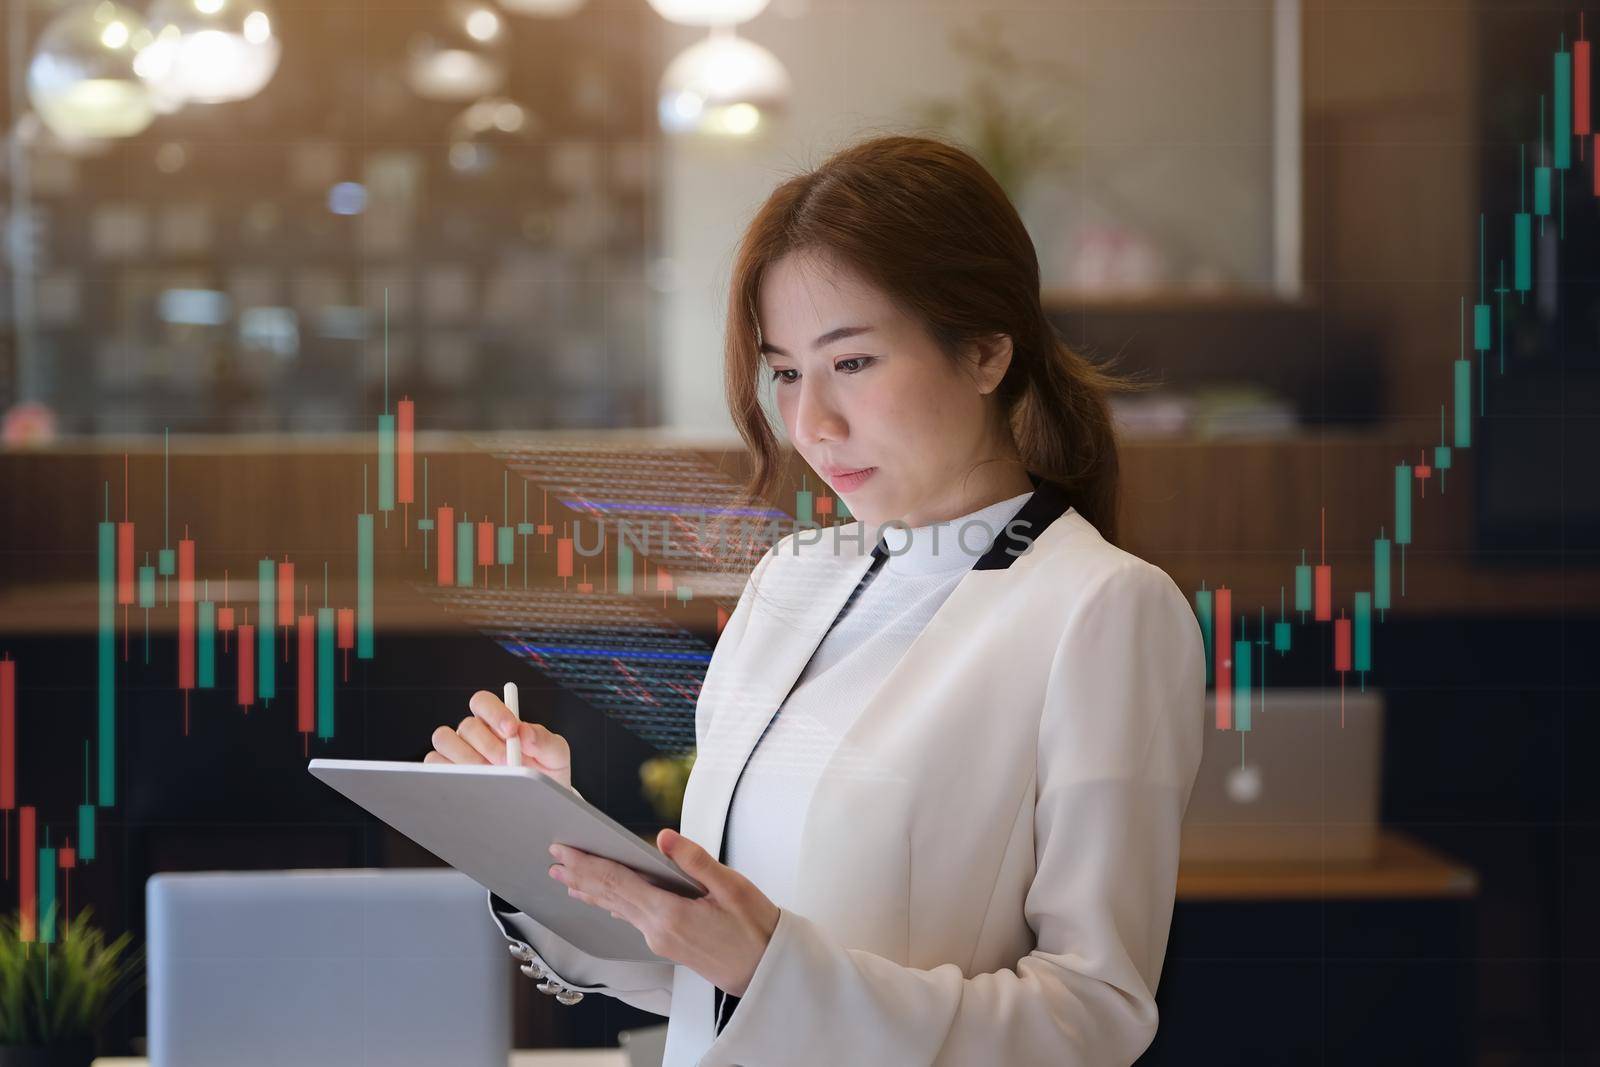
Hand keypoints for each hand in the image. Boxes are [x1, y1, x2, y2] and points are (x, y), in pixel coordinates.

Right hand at [426, 689, 572, 791]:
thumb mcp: (555, 756)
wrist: (538, 804)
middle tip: (508, 763)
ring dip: (469, 760)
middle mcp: (473, 733)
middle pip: (467, 726)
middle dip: (489, 745)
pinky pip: (434, 766)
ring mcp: (456, 752)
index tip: (512, 730)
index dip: (495, 712)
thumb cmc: (545, 774)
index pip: (483, 702)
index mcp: (497, 721)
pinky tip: (474, 786)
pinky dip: (451, 775)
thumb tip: (524, 731)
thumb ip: (544, 740)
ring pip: (445, 741)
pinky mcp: (443, 773)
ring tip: (492, 777)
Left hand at [548, 828, 779, 997]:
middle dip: (581, 875)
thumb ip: (695, 860)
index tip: (565, 849)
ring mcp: (660, 940)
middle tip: (555, 859)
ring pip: (617, 909)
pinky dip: (613, 905)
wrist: (766, 973)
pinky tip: (605, 903)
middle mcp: (657, 930)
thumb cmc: (755, 930)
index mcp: (669, 913)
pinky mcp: (668, 944)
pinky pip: (631, 919)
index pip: (617, 882)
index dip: (588, 863)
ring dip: (592, 891)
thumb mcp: (732, 887)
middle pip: (610, 895)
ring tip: (569, 880)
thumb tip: (664, 837)